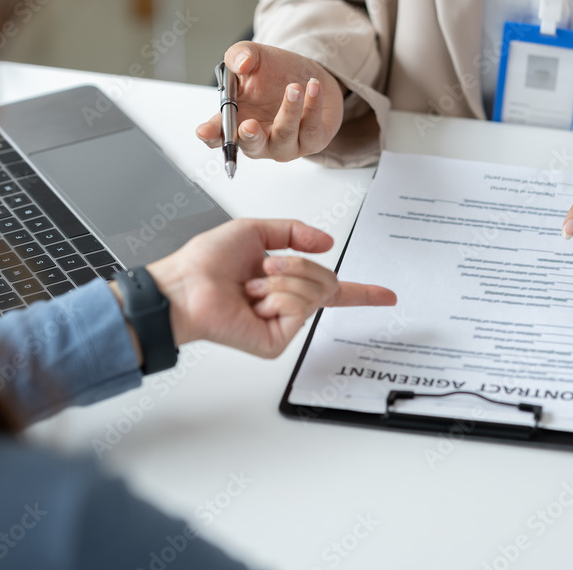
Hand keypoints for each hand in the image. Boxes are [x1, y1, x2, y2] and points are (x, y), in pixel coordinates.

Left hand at [114, 219, 395, 359]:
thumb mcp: (256, 231)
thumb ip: (295, 232)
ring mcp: (284, 325)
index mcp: (286, 283)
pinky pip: (299, 307)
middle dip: (299, 265)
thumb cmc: (206, 262)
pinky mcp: (277, 341)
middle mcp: (288, 305)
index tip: (388, 295)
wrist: (184, 286)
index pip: (333, 290)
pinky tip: (254, 301)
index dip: (363, 293)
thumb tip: (327, 243)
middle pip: (328, 281)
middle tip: (265, 269)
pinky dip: (276, 295)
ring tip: (252, 287)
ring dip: (282, 279)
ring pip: (314, 292)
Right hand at [195, 42, 344, 161]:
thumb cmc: (276, 72)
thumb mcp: (254, 56)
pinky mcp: (312, 142)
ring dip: (289, 111)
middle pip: (251, 147)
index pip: (218, 135)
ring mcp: (286, 144)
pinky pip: (312, 130)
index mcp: (237, 121)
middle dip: (249, 137)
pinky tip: (313, 86)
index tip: (204, 131)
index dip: (210, 135)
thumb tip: (241, 64)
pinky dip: (312, 106)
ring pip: (284, 136)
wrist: (309, 74)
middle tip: (249, 124)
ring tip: (294, 87)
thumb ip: (240, 55)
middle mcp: (260, 138)